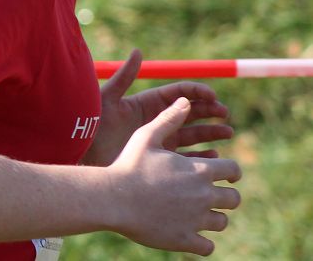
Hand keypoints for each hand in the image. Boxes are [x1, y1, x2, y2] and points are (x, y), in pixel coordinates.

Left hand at [83, 48, 233, 167]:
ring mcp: (158, 140)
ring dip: (211, 132)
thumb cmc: (90, 124)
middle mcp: (155, 120)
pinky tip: (212, 155)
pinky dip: (200, 155)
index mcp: (145, 103)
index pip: (177, 94)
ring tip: (228, 132)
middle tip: (225, 113)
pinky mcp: (158, 158)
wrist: (82, 152)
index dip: (196, 92)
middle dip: (209, 111)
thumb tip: (137, 51)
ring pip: (192, 134)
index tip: (212, 95)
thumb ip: (124, 76)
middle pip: (190, 113)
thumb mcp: (107, 98)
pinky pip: (185, 157)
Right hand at [108, 98, 242, 255]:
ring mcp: (196, 219)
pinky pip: (207, 246)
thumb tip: (186, 100)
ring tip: (198, 215)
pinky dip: (202, 242)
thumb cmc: (128, 165)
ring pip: (221, 221)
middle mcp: (204, 195)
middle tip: (210, 195)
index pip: (233, 171)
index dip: (230, 172)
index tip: (224, 175)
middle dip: (225, 196)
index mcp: (199, 170)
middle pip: (233, 198)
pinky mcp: (186, 240)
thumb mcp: (146, 136)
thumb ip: (169, 119)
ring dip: (213, 217)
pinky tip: (191, 236)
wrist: (112, 198)